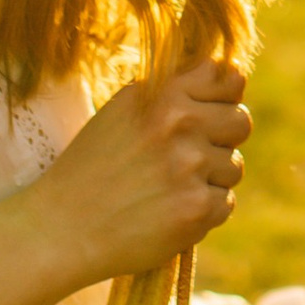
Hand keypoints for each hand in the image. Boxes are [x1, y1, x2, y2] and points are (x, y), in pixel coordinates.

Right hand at [38, 59, 251, 289]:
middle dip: (221, 140)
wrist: (63, 227)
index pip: (228, 78)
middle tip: (185, 158)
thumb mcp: (124, 111)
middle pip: (240, 122)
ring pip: (233, 166)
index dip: (223, 97)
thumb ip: (173, 91)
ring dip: (209, 179)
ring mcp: (190, 166)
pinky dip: (202, 211)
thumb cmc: (94, 166)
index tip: (208, 112)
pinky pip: (225, 203)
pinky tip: (166, 211)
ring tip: (165, 188)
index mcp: (162, 94)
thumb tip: (231, 77)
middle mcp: (179, 123)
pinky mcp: (197, 208)